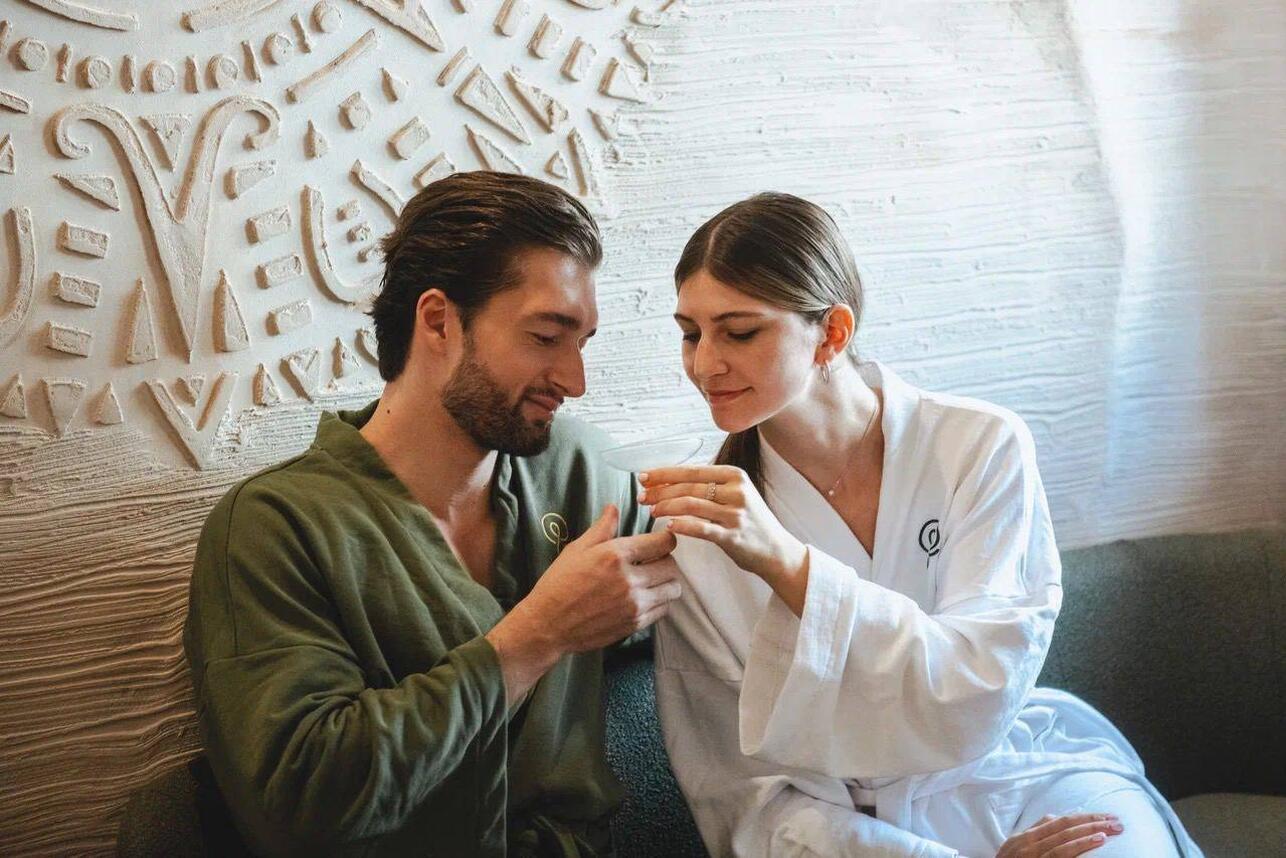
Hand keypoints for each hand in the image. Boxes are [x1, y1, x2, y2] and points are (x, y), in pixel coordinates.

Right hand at [487, 505, 680, 702]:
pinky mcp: (634, 624)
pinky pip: (663, 610)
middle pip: (672, 566)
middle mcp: (629, 580)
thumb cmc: (558, 584)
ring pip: (672, 590)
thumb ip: (602, 528)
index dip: (666, 539)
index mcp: (615, 556)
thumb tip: (614, 507)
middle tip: (655, 560)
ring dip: (667, 582)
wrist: (548, 625)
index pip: (662, 543)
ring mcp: (634, 605)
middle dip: (666, 560)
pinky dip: (660, 602)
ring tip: (653, 580)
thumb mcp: (576, 550)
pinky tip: (645, 597)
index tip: (662, 540)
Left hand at [639, 465, 805, 584]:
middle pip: (687, 487)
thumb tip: (669, 480)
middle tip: (642, 498)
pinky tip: (668, 527)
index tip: (643, 477)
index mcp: (734, 475)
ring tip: (652, 512)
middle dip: (660, 491)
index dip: (663, 473)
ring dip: (666, 507)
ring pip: (690, 505)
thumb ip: (709, 485)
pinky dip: (681, 526)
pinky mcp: (733, 536)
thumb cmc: (750, 522)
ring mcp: (735, 513)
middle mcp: (736, 490)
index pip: (691, 470)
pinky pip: (701, 528)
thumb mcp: (735, 494)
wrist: (777, 550)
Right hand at [996, 813, 1124, 856]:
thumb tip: (1053, 817)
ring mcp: (1033, 855)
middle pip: (1065, 826)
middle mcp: (1027, 843)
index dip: (1083, 817)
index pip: (1059, 821)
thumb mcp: (1015, 850)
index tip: (1105, 816)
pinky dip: (1081, 844)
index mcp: (1023, 837)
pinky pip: (1063, 853)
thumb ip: (1034, 833)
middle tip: (1117, 820)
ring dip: (1092, 830)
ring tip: (1112, 828)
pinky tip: (1097, 840)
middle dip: (1092, 821)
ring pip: (1066, 837)